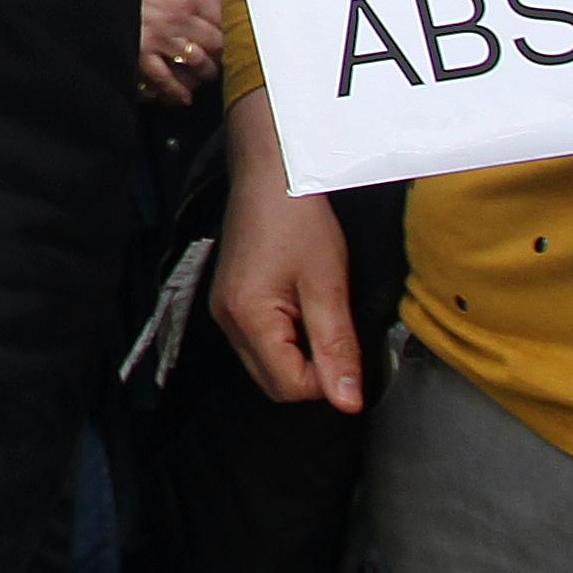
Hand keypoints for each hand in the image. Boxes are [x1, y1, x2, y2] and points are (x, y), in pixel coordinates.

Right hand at [136, 0, 225, 103]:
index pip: (221, 16)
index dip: (227, 27)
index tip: (228, 33)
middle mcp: (178, 19)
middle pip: (216, 43)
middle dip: (221, 53)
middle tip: (221, 58)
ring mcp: (160, 39)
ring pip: (196, 63)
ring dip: (204, 72)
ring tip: (204, 75)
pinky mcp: (141, 55)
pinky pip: (165, 79)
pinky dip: (176, 91)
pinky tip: (182, 97)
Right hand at [211, 87, 363, 411]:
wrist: (271, 171)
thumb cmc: (298, 218)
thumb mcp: (328, 284)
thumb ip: (337, 346)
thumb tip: (347, 401)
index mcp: (247, 318)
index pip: (290, 386)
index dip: (328, 378)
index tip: (348, 346)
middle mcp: (226, 321)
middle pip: (274, 383)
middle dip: (312, 370)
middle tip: (336, 327)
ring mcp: (223, 311)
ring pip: (267, 365)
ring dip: (299, 354)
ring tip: (318, 310)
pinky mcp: (228, 300)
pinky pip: (259, 342)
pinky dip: (286, 337)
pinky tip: (302, 305)